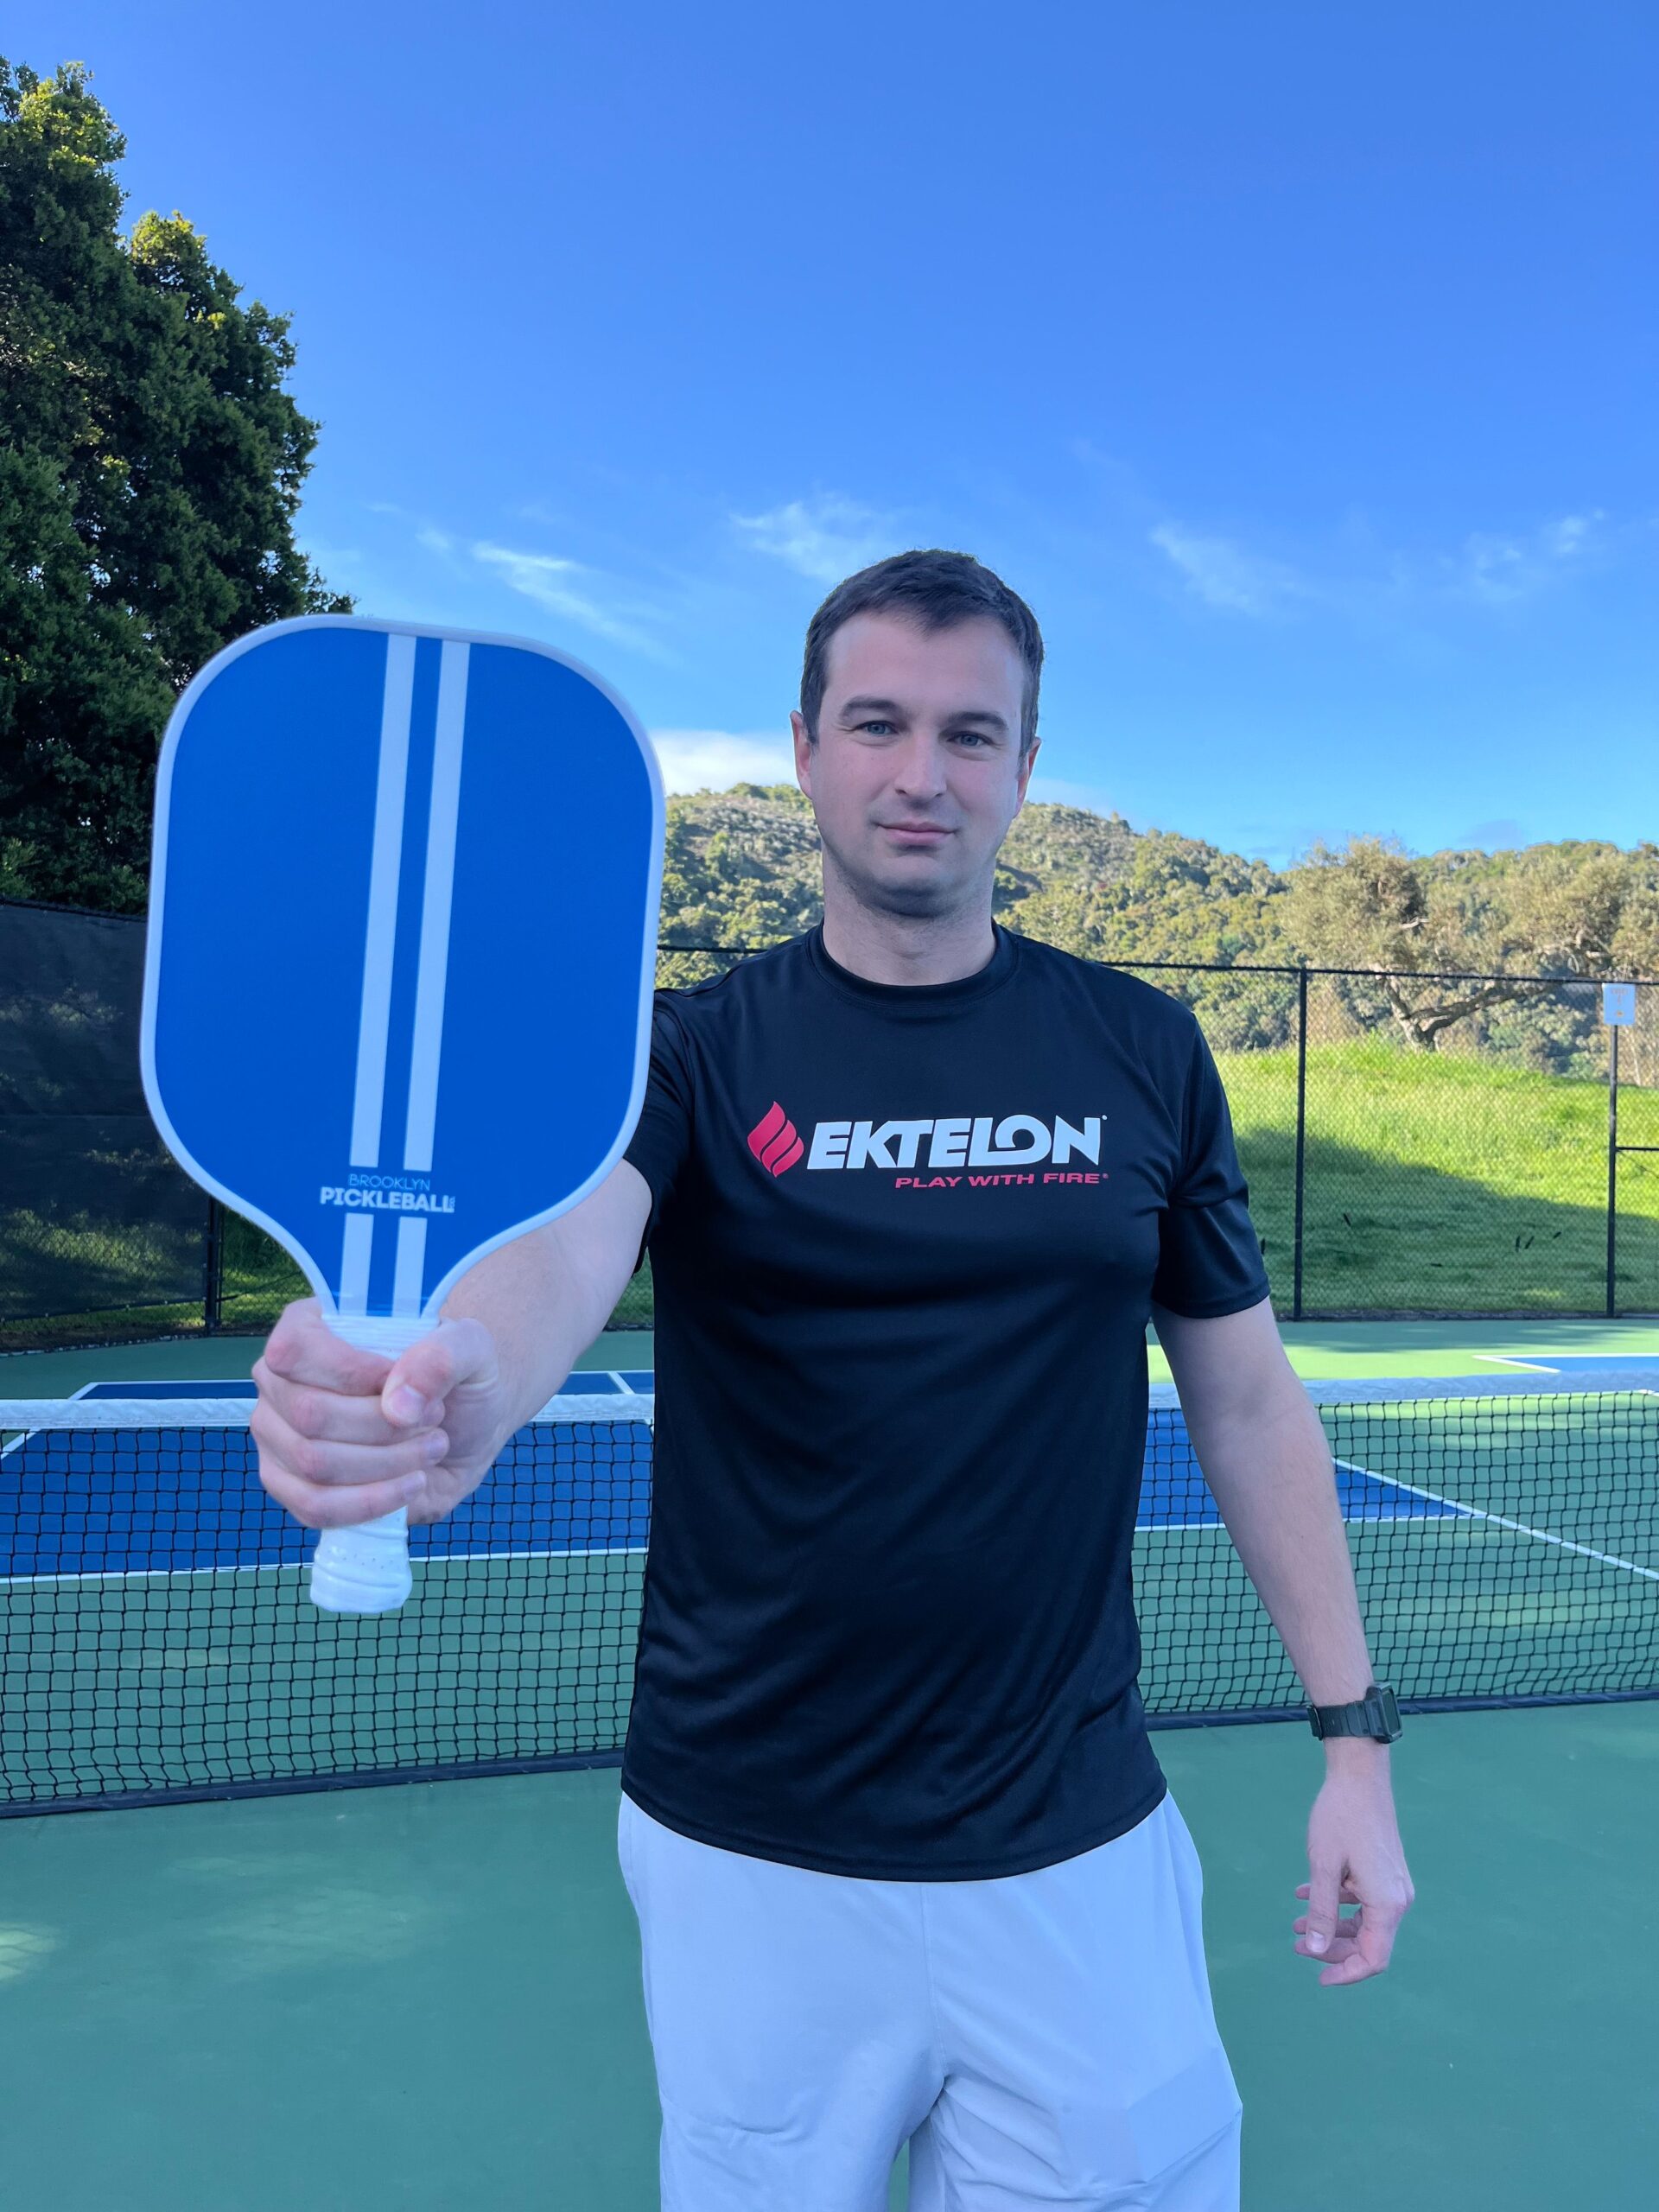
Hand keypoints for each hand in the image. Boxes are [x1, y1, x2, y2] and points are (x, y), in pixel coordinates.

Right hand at [251, 1297, 508, 1528]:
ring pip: (315, 1463)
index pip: (294, 1348)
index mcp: (310, 1327)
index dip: (351, 1372)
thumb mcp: (471, 1348)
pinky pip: (314, 1506)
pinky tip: (410, 1484)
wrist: (461, 1426)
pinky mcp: (290, 1485)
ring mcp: (278, 1435)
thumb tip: (397, 1405)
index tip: (400, 1380)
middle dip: (385, 1426)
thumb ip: (443, 1356)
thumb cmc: (454, 1376)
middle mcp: (282, 1380)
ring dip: (387, 1464)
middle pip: (309, 1413)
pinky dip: (371, 1501)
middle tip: (434, 1420)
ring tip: (431, 1448)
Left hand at [1293, 1748, 1413, 1987]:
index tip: (1318, 1977)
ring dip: (1331, 1925)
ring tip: (1296, 1923)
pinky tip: (1306, 1893)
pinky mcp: (1385, 1870)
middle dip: (1332, 1948)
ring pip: (1363, 1921)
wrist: (1359, 1776)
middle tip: (1297, 1945)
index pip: (1373, 1959)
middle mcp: (1397, 1899)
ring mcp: (1393, 1884)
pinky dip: (1337, 1902)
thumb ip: (1320, 1912)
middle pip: (1369, 1942)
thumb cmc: (1340, 1819)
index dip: (1346, 1973)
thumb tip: (1314, 1949)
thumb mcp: (1323, 1868)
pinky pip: (1363, 1899)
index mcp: (1387, 1904)